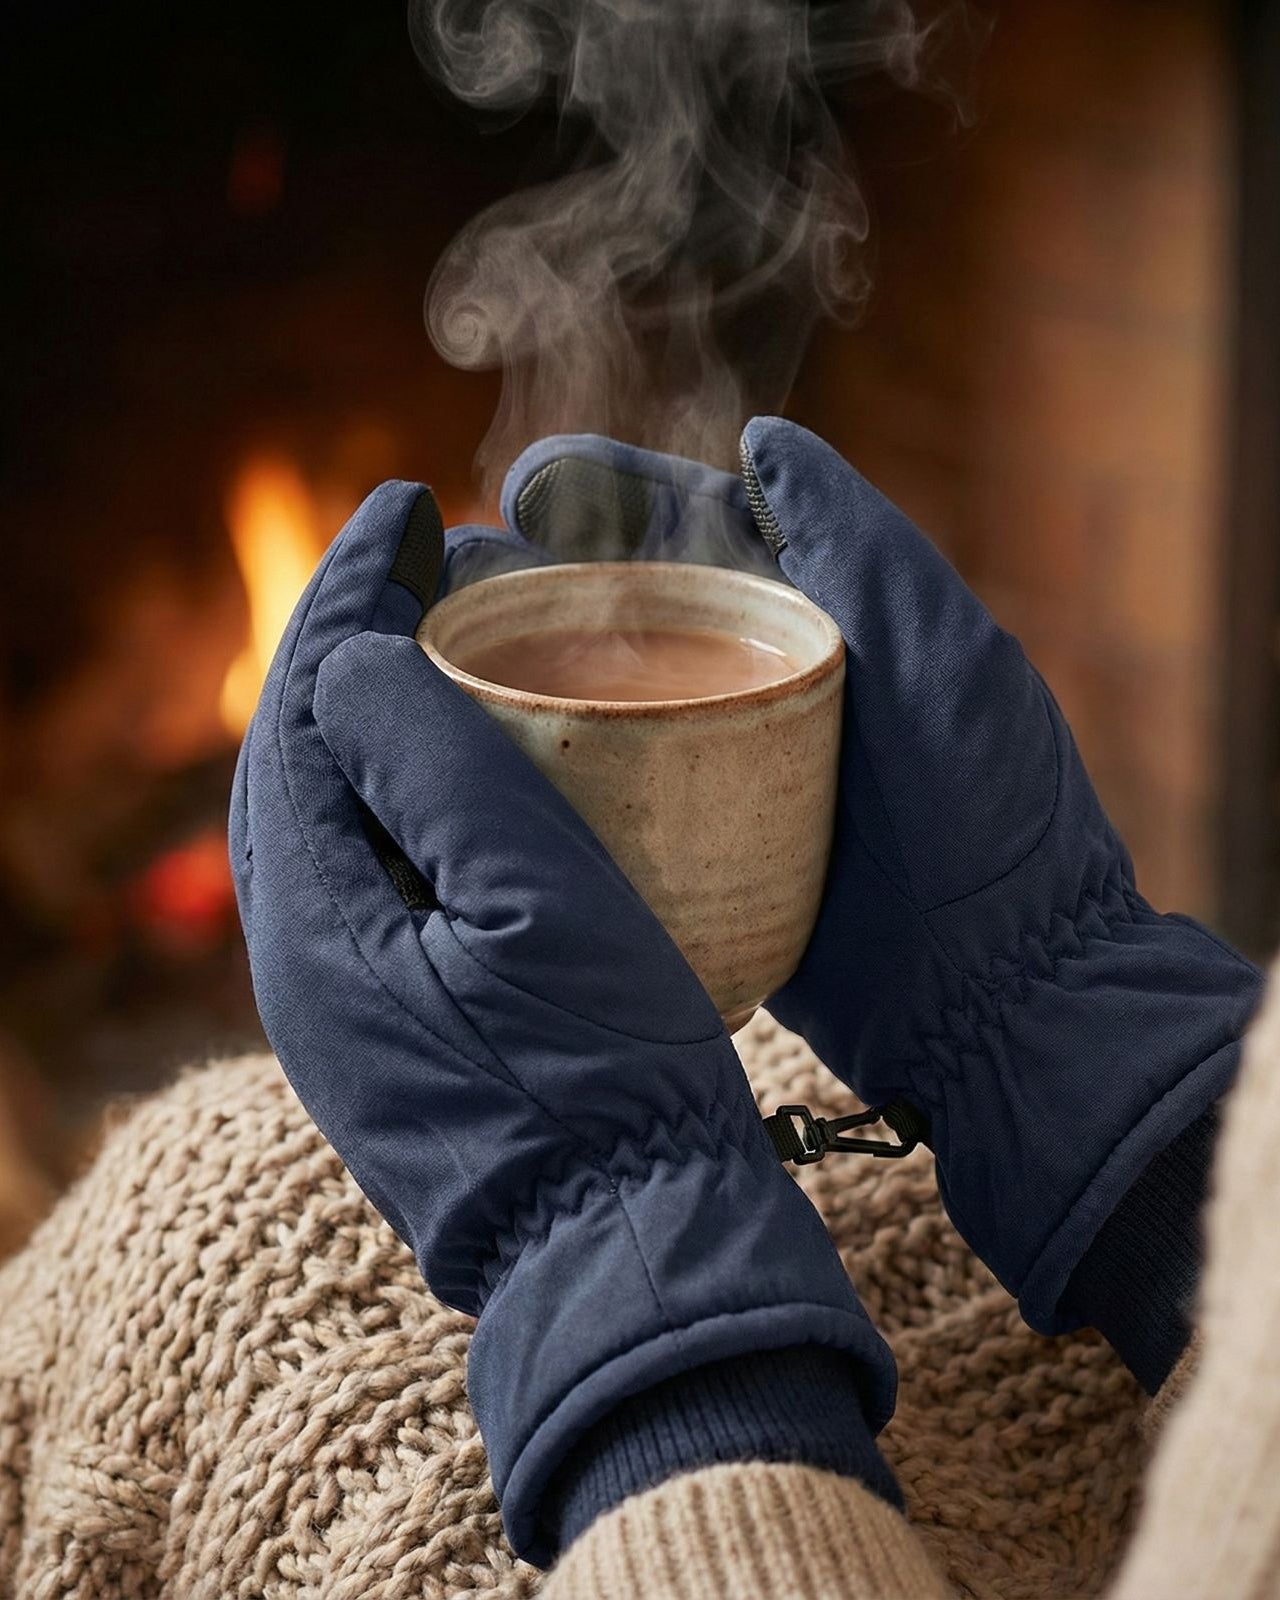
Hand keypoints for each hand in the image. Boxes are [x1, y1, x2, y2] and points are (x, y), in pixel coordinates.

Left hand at [229, 480, 893, 1562]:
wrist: (632, 1257)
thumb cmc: (603, 1081)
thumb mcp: (532, 900)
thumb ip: (429, 764)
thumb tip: (347, 655)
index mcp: (312, 918)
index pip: (301, 711)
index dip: (352, 594)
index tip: (414, 506)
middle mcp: (302, 958)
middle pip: (303, 756)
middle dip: (361, 642)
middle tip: (443, 562)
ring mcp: (349, 1000)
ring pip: (342, 813)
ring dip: (390, 713)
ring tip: (466, 639)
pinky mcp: (402, 1026)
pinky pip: (385, 872)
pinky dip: (420, 791)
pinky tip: (489, 765)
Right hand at [485, 422, 1261, 1335]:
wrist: (998, 990)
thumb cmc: (981, 808)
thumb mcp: (934, 645)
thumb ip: (852, 534)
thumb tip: (762, 437)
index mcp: (822, 620)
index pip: (700, 533)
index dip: (611, 499)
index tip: (526, 486)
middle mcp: (764, 687)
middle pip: (632, 612)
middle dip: (538, 582)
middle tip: (447, 573)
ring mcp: (725, 774)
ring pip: (607, 700)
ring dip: (523, 673)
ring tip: (431, 654)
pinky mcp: (697, 856)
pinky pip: (609, 796)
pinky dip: (546, 771)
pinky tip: (473, 761)